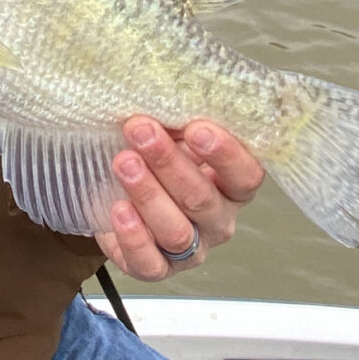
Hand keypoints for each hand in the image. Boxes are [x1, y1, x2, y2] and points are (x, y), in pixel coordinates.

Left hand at [96, 116, 264, 280]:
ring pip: (176, 231)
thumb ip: (174, 120)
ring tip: (123, 163)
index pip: (246, 176)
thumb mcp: (167, 133)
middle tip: (141, 131)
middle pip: (202, 199)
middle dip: (168, 163)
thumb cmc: (150, 158)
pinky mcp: (155, 268)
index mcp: (229, 186)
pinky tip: (119, 209)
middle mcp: (216, 221)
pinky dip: (133, 237)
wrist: (112, 191)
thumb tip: (161, 92)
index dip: (226, 155)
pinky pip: (149, 263)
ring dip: (148, 194)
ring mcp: (189, 249)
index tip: (196, 128)